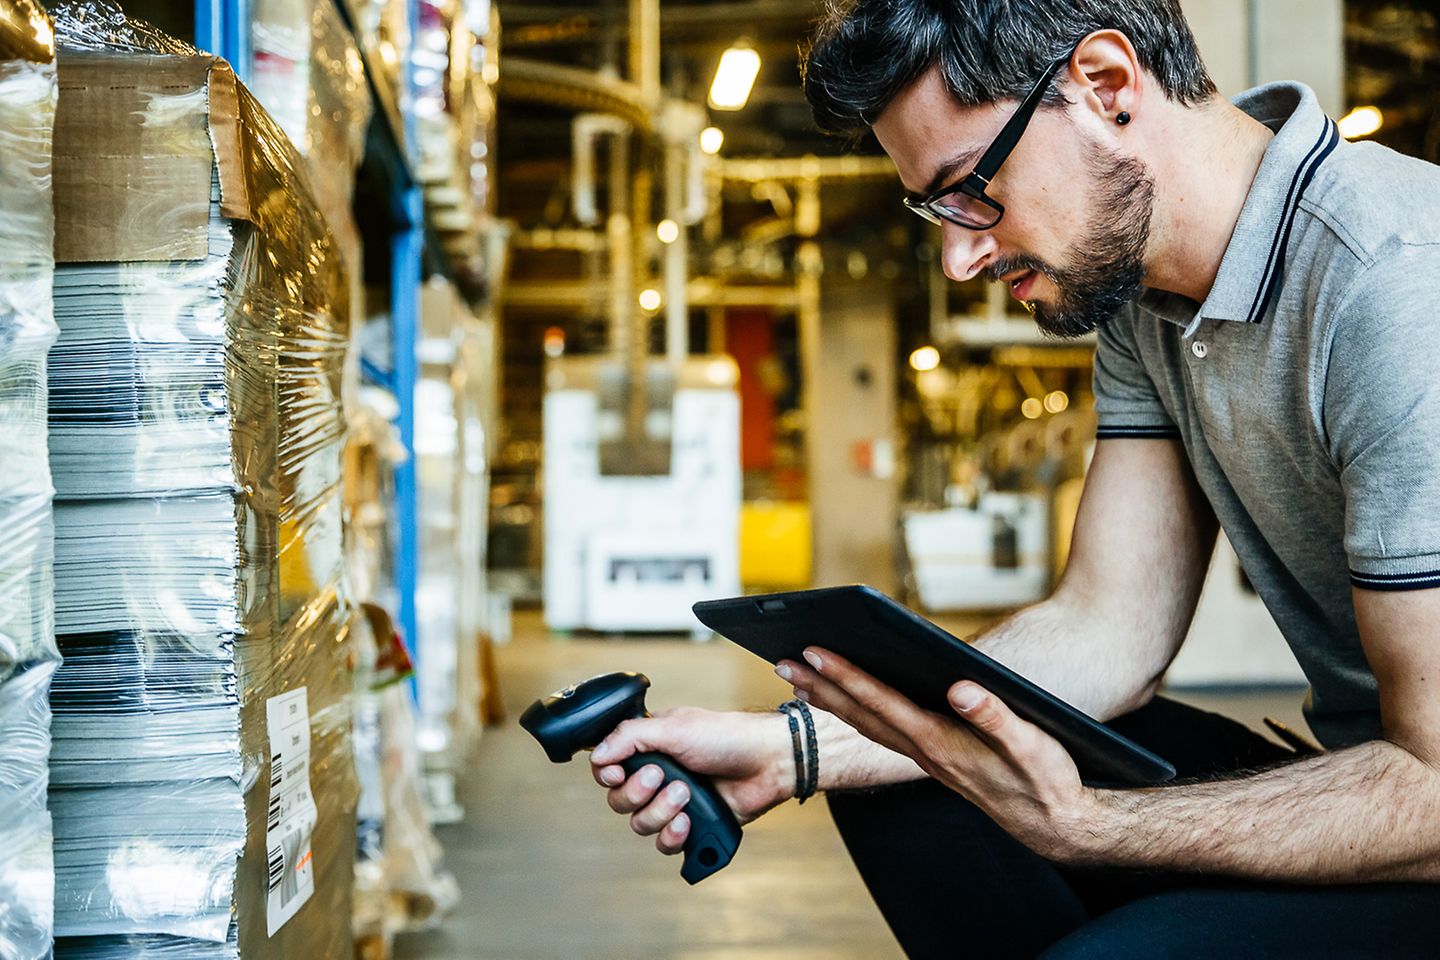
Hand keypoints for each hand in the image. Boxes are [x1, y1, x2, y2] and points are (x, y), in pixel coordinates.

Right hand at [589, 707, 793, 855]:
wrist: (767, 762)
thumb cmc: (727, 737)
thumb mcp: (675, 727)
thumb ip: (631, 737)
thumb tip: (597, 755)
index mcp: (649, 748)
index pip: (607, 767)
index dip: (607, 774)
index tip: (617, 772)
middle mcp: (656, 777)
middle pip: (618, 800)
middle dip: (637, 792)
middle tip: (663, 776)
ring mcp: (672, 803)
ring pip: (640, 824)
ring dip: (660, 811)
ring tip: (686, 794)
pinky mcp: (690, 827)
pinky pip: (664, 844)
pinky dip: (672, 836)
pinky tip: (688, 822)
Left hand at [779, 648, 1099, 859]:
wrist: (1056, 826)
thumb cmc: (1046, 781)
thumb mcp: (1032, 745)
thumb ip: (996, 717)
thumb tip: (960, 688)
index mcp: (941, 742)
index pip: (882, 703)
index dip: (847, 676)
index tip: (814, 653)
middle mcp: (925, 751)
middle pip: (860, 715)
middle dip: (820, 687)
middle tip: (782, 661)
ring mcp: (926, 758)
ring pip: (865, 725)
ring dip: (829, 701)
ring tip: (797, 677)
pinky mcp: (933, 759)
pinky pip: (882, 733)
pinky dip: (855, 713)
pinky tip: (844, 702)